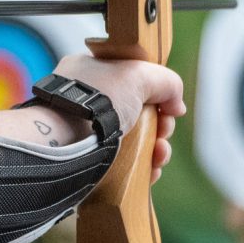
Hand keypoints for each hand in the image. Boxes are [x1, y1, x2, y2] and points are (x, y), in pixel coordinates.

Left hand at [51, 52, 185, 182]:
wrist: (67, 142)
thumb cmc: (97, 101)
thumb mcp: (138, 75)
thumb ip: (165, 81)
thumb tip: (176, 106)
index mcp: (90, 72)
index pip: (132, 80)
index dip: (155, 94)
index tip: (167, 107)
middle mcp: (86, 101)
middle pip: (137, 113)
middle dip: (159, 126)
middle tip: (163, 132)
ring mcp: (86, 132)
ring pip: (133, 141)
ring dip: (155, 149)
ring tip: (159, 155)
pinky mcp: (90, 160)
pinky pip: (123, 164)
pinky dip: (142, 168)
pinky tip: (151, 170)